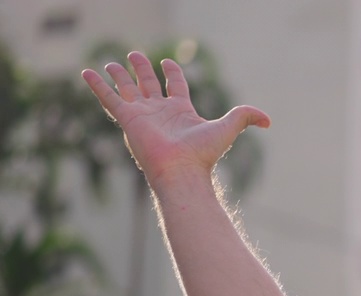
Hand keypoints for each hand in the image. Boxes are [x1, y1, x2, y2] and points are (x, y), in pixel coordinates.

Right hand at [82, 51, 268, 185]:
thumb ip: (246, 117)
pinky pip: (108, 98)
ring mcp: (143, 115)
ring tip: (111, 62)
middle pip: (149, 84)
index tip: (168, 61)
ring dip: (119, 75)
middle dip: (143, 69)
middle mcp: (160, 112)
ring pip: (127, 89)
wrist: (182, 171)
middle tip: (135, 54)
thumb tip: (269, 120)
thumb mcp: (229, 128)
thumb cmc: (204, 153)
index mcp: (181, 111)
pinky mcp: (127, 119)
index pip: (175, 86)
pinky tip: (87, 72)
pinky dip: (97, 85)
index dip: (172, 72)